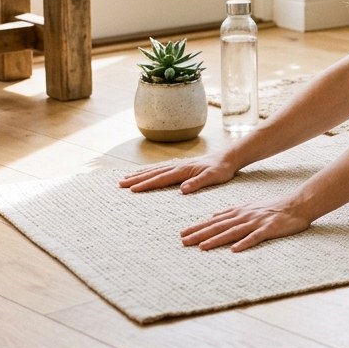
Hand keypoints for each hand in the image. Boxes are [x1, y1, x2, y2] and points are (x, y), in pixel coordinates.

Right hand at [119, 154, 237, 194]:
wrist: (229, 158)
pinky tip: (146, 174)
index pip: (161, 178)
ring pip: (156, 170)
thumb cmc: (222, 169)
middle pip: (153, 173)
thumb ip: (198, 183)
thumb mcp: (213, 177)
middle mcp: (178, 166)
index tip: (131, 189)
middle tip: (120, 183)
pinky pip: (162, 169)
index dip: (146, 184)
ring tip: (126, 178)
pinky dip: (151, 171)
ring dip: (140, 174)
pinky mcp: (182, 166)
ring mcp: (179, 164)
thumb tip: (182, 189)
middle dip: (136, 178)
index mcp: (183, 170)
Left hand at [180, 195, 313, 251]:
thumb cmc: (272, 207)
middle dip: (200, 234)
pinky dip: (244, 243)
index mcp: (239, 212)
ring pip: (233, 232)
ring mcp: (256, 223)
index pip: (214, 221)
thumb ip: (231, 212)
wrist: (296, 204)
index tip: (182, 234)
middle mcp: (244, 216)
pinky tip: (235, 250)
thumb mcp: (249, 206)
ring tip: (202, 247)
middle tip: (184, 241)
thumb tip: (213, 216)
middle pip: (219, 226)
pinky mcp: (268, 229)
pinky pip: (255, 237)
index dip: (198, 227)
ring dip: (217, 240)